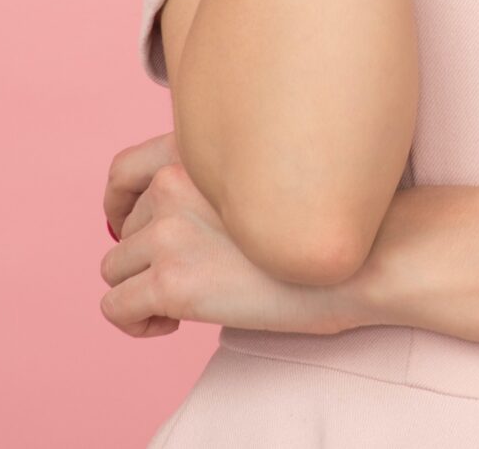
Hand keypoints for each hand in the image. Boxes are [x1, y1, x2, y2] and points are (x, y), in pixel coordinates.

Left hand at [98, 133, 366, 338]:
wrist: (365, 259)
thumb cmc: (331, 227)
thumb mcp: (267, 180)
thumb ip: (217, 187)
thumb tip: (175, 230)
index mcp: (198, 151)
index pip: (122, 172)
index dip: (119, 208)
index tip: (132, 233)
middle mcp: (176, 181)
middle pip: (125, 229)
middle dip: (150, 258)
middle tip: (196, 279)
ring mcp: (169, 230)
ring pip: (114, 268)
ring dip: (142, 290)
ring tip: (185, 306)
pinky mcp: (169, 280)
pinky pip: (114, 307)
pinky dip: (135, 323)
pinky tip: (171, 326)